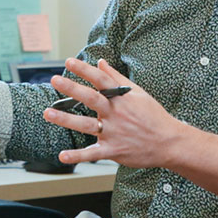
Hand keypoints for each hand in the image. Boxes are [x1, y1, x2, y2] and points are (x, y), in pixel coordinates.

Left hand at [43, 58, 186, 167]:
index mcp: (122, 98)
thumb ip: (117, 78)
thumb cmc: (153, 116)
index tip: (69, 62)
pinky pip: (92, 154)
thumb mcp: (138, 93)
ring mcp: (114, 132)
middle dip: (72, 89)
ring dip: (66, 119)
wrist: (170, 143)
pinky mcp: (113, 151)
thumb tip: (101, 63)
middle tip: (54, 80)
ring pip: (86, 125)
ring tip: (48, 113)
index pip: (101, 80)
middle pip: (91, 98)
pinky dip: (77, 156)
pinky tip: (62, 155)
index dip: (85, 70)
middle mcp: (116, 114)